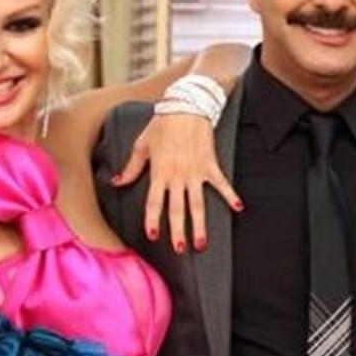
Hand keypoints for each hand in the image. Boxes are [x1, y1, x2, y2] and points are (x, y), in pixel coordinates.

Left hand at [111, 112, 241, 253]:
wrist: (185, 107)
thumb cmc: (161, 125)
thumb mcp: (142, 145)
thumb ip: (131, 168)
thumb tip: (116, 183)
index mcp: (159, 172)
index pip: (154, 202)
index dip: (153, 220)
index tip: (153, 236)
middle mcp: (177, 176)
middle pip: (177, 209)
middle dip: (178, 230)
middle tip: (180, 248)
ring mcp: (196, 172)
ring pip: (198, 204)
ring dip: (200, 225)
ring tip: (201, 243)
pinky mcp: (210, 165)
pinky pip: (221, 184)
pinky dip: (230, 195)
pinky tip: (238, 208)